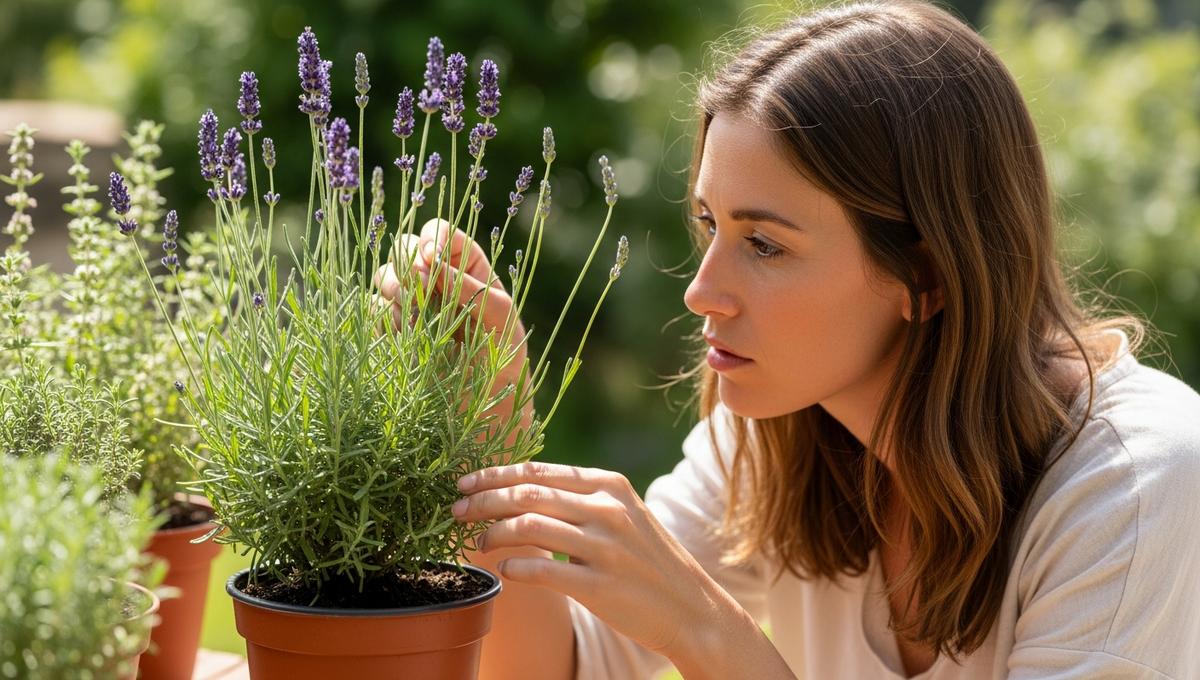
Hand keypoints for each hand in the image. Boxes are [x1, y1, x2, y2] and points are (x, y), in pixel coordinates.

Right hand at [373, 218, 531, 442]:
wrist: (487, 408)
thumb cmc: (506, 359)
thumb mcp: (501, 319)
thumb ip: (471, 288)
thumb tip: (433, 262)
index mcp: (467, 268)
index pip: (441, 233)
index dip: (431, 238)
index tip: (431, 258)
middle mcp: (436, 281)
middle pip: (404, 247)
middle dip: (404, 262)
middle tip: (415, 286)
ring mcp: (412, 305)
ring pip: (384, 277)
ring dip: (392, 289)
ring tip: (413, 317)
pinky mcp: (393, 332)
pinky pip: (374, 312)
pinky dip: (383, 317)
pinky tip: (404, 337)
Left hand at [451, 461, 741, 661]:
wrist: (691, 607)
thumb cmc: (647, 560)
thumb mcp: (623, 514)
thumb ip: (579, 499)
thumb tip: (521, 489)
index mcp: (609, 485)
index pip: (537, 471)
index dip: (494, 475)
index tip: (464, 483)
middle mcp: (606, 510)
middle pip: (526, 495)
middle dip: (482, 501)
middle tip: (455, 511)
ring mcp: (604, 548)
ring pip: (528, 528)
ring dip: (491, 534)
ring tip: (476, 543)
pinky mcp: (599, 586)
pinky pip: (541, 571)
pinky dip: (514, 567)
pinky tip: (503, 570)